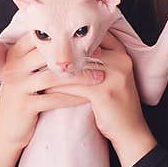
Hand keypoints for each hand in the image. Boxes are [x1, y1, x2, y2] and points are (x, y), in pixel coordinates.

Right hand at [0, 31, 105, 151]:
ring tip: (100, 76)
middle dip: (76, 54)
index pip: (41, 37)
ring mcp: (17, 86)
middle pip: (48, 54)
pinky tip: (89, 98)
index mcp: (14, 55)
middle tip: (101, 55)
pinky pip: (54, 99)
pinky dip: (73, 97)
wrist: (5, 132)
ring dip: (80, 76)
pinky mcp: (24, 105)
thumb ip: (39, 57)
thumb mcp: (25, 74)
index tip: (88, 38)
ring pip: (53, 76)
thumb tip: (70, 39)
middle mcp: (13, 67)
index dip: (65, 36)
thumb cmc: (22, 98)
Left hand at [43, 30, 153, 149]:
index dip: (72, 38)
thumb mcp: (112, 76)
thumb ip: (97, 60)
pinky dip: (59, 87)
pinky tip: (46, 89)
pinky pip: (76, 86)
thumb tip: (66, 47)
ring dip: (56, 71)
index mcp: (122, 54)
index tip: (54, 41)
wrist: (130, 130)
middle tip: (37, 55)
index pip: (94, 36)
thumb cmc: (115, 102)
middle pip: (84, 51)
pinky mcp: (105, 93)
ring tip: (38, 72)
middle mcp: (121, 61)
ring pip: (77, 68)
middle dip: (60, 54)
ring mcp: (115, 76)